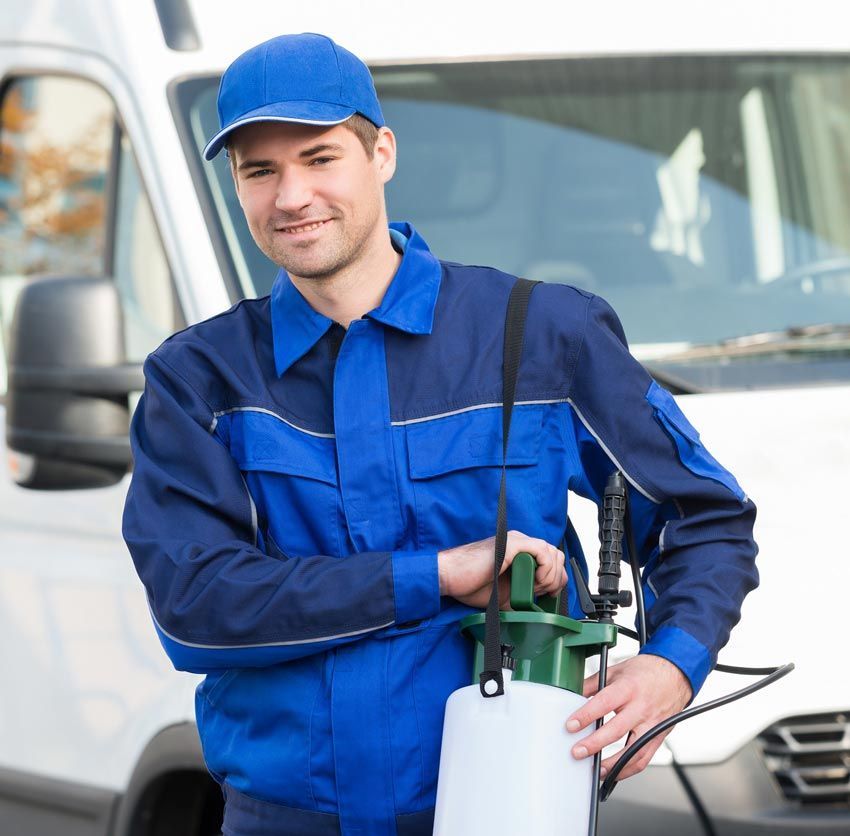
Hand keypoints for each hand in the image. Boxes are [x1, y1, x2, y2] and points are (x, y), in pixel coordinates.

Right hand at [437, 530, 565, 608]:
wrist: (451, 578)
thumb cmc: (471, 584)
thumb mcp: (505, 594)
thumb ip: (523, 595)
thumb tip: (538, 609)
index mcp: (519, 551)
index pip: (551, 559)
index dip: (555, 578)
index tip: (547, 594)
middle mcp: (520, 542)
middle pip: (556, 554)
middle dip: (555, 578)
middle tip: (540, 592)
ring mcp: (516, 541)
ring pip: (551, 552)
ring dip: (550, 574)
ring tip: (537, 588)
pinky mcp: (512, 544)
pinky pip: (541, 550)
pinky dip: (545, 568)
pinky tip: (535, 580)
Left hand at [565, 654, 691, 779]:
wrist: (675, 674)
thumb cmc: (645, 671)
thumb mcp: (616, 670)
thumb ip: (594, 683)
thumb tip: (573, 694)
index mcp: (628, 688)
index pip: (604, 703)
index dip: (586, 715)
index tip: (571, 725)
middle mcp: (641, 708)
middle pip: (616, 730)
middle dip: (594, 744)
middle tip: (577, 752)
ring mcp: (652, 725)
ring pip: (632, 751)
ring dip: (612, 764)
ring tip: (595, 769)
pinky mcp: (658, 737)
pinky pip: (644, 758)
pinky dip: (628, 769)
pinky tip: (614, 771)